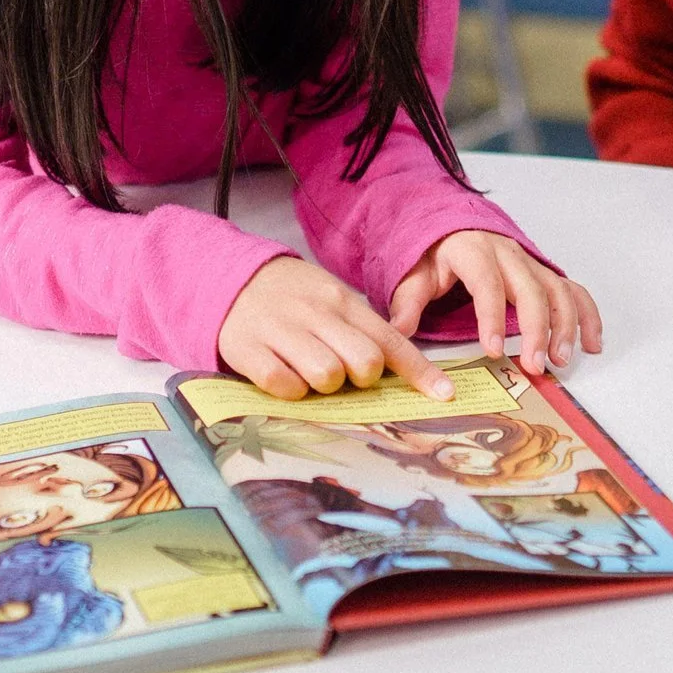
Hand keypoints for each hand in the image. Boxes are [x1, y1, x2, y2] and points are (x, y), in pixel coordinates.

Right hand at [217, 257, 454, 400]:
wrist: (227, 276)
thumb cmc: (291, 297)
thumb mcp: (331, 299)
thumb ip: (361, 329)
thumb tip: (395, 369)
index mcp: (343, 301)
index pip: (391, 340)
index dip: (420, 371)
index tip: (444, 395)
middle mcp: (317, 314)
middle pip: (364, 363)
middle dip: (362, 379)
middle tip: (343, 373)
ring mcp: (282, 330)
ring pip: (326, 375)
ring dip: (324, 386)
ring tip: (308, 372)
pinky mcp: (248, 349)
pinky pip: (283, 385)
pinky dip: (289, 391)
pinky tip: (282, 375)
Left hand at [387, 229, 602, 375]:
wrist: (451, 225)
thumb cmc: (434, 254)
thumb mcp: (414, 273)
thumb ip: (407, 302)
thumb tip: (397, 333)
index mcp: (472, 250)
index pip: (486, 283)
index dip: (491, 317)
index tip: (493, 351)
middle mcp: (508, 253)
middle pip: (531, 288)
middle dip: (536, 328)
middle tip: (534, 365)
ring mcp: (530, 262)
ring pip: (558, 289)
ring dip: (565, 325)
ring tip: (561, 360)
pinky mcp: (543, 272)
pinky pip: (573, 290)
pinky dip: (587, 315)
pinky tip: (592, 343)